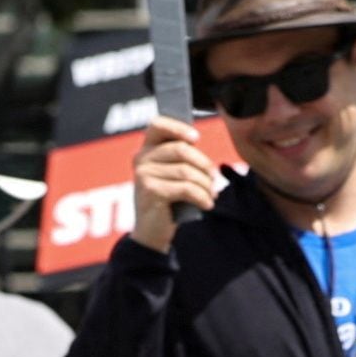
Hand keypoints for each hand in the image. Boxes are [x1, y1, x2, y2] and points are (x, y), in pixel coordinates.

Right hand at [130, 115, 222, 252]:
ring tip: (211, 194)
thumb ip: (179, 157)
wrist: (151, 232)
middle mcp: (141, 159)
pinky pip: (186, 189)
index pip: (157, 125)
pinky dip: (202, 197)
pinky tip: (207, 204)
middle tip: (214, 179)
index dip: (178, 127)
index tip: (196, 139)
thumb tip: (197, 143)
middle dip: (204, 164)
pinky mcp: (151, 192)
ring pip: (186, 171)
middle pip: (181, 149)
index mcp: (146, 150)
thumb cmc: (167, 200)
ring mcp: (144, 175)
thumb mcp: (170, 175)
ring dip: (205, 184)